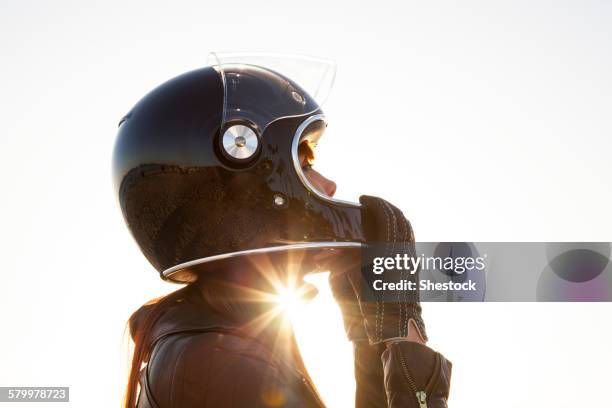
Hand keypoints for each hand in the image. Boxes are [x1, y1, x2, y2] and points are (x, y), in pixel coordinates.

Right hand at [346, 195, 426, 344]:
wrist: (397, 326)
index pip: (385, 214)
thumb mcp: (352, 280)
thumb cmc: (372, 306)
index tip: (364, 198)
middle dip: (385, 207)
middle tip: (370, 204)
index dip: (375, 202)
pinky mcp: (414, 266)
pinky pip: (409, 240)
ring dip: (393, 218)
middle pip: (399, 217)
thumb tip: (325, 253)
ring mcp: (411, 257)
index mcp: (388, 248)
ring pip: (407, 228)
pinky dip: (399, 231)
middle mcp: (403, 250)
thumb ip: (341, 263)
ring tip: (378, 216)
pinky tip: (387, 236)